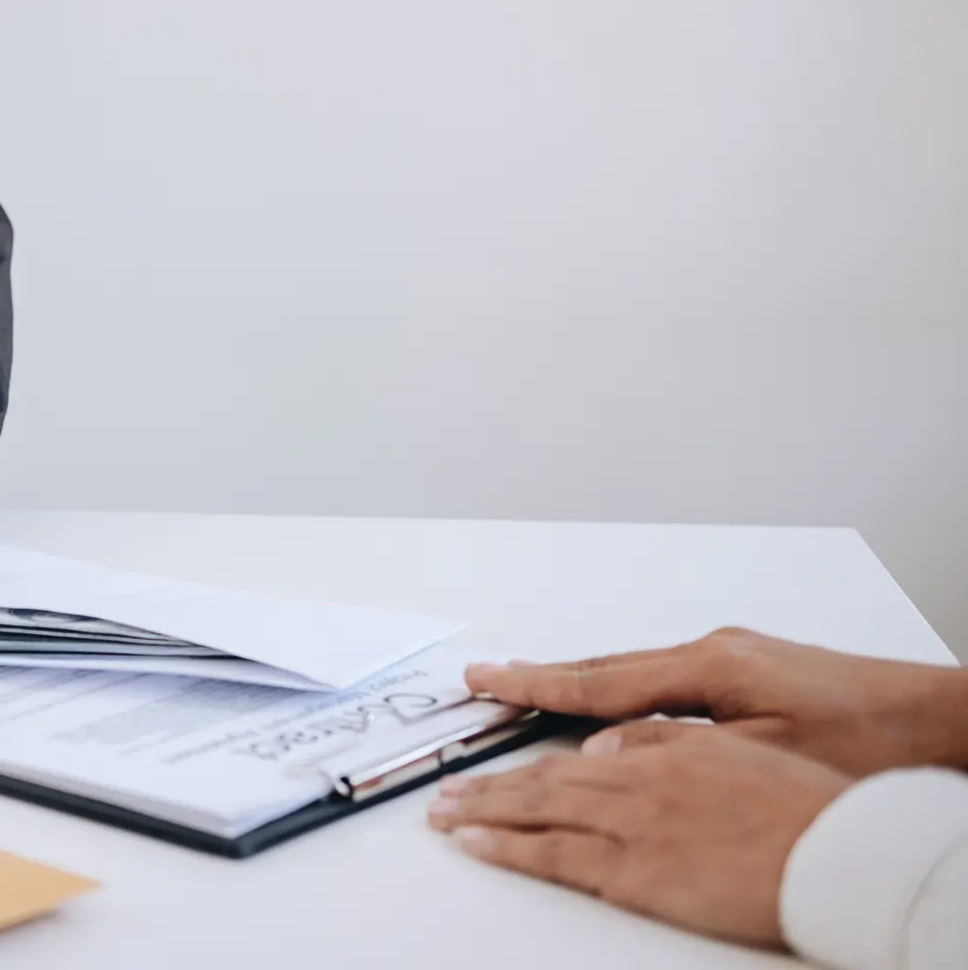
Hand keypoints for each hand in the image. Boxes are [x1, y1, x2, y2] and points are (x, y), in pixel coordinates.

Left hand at [427, 727, 849, 947]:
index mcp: (661, 751)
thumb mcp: (735, 754)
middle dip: (489, 784)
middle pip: (543, 779)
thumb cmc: (804, 811)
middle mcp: (635, 782)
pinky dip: (508, 848)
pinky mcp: (634, 873)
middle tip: (446, 789)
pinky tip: (476, 844)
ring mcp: (630, 827)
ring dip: (483, 810)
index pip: (576, 753)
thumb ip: (665, 744)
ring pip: (537, 811)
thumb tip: (607, 746)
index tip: (492, 758)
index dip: (528, 754)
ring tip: (443, 813)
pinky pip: (554, 857)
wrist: (837, 854)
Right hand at [467, 628, 967, 775]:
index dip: (534, 683)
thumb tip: (609, 745)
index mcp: (709, 666)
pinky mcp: (745, 671)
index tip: (485, 680)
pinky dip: (615, 687)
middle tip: (484, 679)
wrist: (938, 719)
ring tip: (526, 687)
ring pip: (630, 670)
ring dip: (576, 681)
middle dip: (540, 675)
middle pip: (605, 667)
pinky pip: (658, 677)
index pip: (599, 679)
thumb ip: (679, 747)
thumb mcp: (763, 755)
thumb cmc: (868, 744)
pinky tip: (604, 700)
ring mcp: (728, 657)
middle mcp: (711, 651)